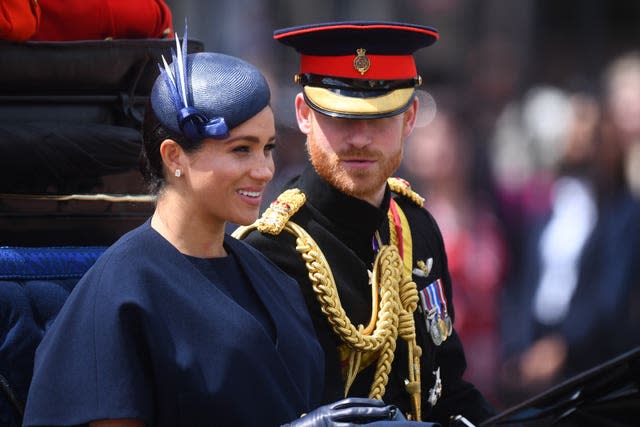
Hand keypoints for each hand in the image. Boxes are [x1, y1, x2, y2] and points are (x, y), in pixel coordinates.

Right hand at [283, 397, 399, 425]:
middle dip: (371, 410)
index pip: (349, 402)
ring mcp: (328, 426)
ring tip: (382, 423)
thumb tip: (347, 415)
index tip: (379, 403)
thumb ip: (331, 416)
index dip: (365, 402)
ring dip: (367, 424)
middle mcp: (328, 415)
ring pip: (352, 424)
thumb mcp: (318, 417)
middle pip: (354, 411)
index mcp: (327, 409)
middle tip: (386, 410)